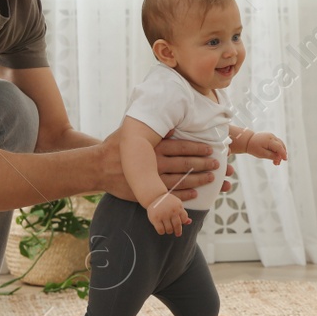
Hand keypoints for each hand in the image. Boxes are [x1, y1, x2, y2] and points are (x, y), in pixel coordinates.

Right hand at [96, 133, 217, 202]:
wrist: (98, 167)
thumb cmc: (116, 145)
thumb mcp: (132, 130)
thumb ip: (151, 127)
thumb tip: (171, 120)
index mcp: (154, 146)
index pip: (182, 147)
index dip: (199, 149)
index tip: (212, 149)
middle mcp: (155, 162)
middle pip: (185, 164)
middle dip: (204, 165)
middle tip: (219, 165)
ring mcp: (151, 178)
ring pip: (181, 180)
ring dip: (199, 181)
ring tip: (213, 180)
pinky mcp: (146, 191)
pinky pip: (170, 194)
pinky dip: (184, 195)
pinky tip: (196, 194)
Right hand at [147, 193, 191, 235]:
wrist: (155, 196)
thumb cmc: (168, 203)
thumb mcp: (177, 205)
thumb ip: (183, 213)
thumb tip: (189, 222)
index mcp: (178, 206)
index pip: (184, 219)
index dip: (182, 223)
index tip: (180, 224)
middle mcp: (172, 210)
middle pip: (177, 225)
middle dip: (178, 231)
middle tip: (177, 233)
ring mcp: (164, 214)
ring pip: (169, 229)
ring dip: (169, 231)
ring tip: (168, 230)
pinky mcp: (155, 218)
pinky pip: (161, 230)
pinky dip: (162, 232)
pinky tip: (162, 230)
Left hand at [245, 132, 286, 164]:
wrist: (248, 140)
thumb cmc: (253, 147)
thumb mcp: (261, 154)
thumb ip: (271, 156)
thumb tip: (279, 158)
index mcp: (269, 140)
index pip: (279, 147)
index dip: (283, 153)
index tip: (285, 160)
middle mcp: (272, 136)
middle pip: (281, 146)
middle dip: (281, 155)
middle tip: (277, 163)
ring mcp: (272, 136)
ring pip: (280, 145)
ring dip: (279, 153)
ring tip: (275, 162)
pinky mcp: (271, 137)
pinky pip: (277, 144)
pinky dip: (277, 150)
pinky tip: (275, 156)